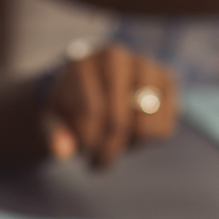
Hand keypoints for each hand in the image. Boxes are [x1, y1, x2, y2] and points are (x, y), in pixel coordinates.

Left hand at [42, 44, 179, 167]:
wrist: (91, 85)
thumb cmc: (70, 105)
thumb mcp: (51, 119)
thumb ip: (53, 133)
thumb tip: (62, 151)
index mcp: (83, 61)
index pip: (91, 113)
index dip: (86, 142)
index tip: (81, 152)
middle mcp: (117, 56)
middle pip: (118, 123)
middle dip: (106, 150)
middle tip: (95, 161)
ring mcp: (145, 65)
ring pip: (144, 128)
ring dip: (127, 146)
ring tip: (113, 145)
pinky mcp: (167, 80)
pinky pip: (164, 128)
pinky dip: (147, 141)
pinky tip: (131, 135)